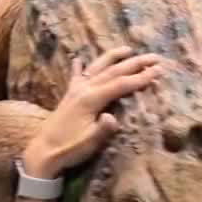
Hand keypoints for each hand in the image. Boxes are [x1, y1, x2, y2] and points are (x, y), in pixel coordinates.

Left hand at [23, 47, 160, 178]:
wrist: (43, 152)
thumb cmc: (70, 149)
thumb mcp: (90, 143)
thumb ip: (103, 129)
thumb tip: (114, 118)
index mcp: (91, 99)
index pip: (121, 84)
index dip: (140, 78)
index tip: (158, 71)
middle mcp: (83, 89)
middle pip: (113, 71)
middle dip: (135, 63)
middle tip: (153, 57)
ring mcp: (75, 90)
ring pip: (97, 67)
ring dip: (113, 57)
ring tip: (127, 49)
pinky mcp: (69, 96)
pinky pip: (77, 75)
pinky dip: (80, 66)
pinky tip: (79, 58)